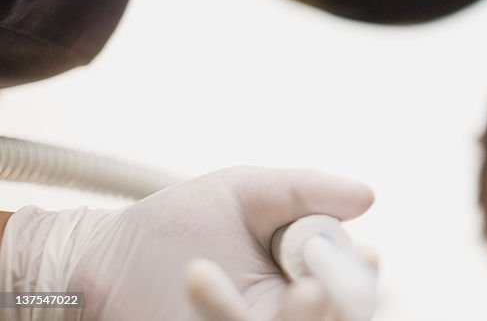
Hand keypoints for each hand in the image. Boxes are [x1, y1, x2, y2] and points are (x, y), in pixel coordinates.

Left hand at [0, 166, 373, 319]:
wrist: (104, 256)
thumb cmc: (181, 224)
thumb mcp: (248, 192)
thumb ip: (306, 190)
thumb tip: (369, 197)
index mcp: (301, 280)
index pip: (352, 289)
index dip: (364, 279)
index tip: (368, 256)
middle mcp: (280, 315)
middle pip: (329, 319)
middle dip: (336, 306)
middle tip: (322, 285)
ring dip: (294, 316)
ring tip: (297, 289)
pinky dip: (216, 307)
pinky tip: (199, 274)